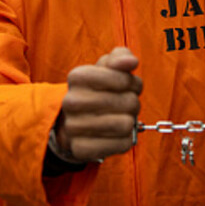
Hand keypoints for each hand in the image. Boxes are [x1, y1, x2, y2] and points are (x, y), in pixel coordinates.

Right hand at [53, 47, 141, 162]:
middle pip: (129, 102)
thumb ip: (121, 57)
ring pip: (126, 124)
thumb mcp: (108, 67)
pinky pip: (122, 144)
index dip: (132, 83)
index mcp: (78, 76)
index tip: (126, 86)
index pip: (124, 79)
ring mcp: (74, 127)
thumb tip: (131, 62)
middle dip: (133, 103)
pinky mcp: (81, 149)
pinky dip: (125, 139)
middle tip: (124, 104)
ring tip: (120, 118)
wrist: (73, 121)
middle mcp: (71, 101)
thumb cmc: (98, 90)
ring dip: (130, 121)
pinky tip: (116, 134)